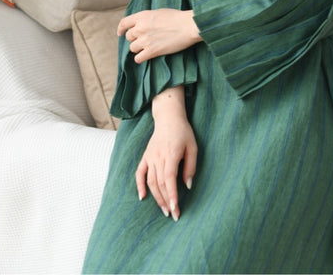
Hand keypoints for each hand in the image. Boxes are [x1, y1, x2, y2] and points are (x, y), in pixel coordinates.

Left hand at [118, 9, 201, 62]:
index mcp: (142, 16)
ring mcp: (145, 40)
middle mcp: (141, 27)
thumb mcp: (159, 12)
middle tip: (144, 40)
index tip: (120, 34)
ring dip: (138, 49)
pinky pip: (138, 58)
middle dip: (135, 39)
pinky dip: (141, 58)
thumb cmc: (177, 18)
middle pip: (129, 37)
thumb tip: (141, 24)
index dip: (120, 29)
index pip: (124, 23)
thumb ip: (147, 18)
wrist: (189, 25)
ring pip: (132, 48)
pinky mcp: (152, 51)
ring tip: (148, 48)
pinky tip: (147, 56)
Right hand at [136, 88, 196, 221]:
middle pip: (160, 183)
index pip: (169, 179)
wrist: (168, 117)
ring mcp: (150, 157)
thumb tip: (187, 186)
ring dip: (156, 197)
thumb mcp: (193, 147)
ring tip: (164, 210)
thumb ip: (190, 166)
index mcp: (170, 155)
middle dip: (166, 201)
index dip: (171, 195)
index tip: (175, 209)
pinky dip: (139, 185)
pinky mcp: (145, 156)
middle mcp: (158, 157)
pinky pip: (139, 173)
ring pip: (150, 181)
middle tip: (173, 215)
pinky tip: (142, 197)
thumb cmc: (183, 132)